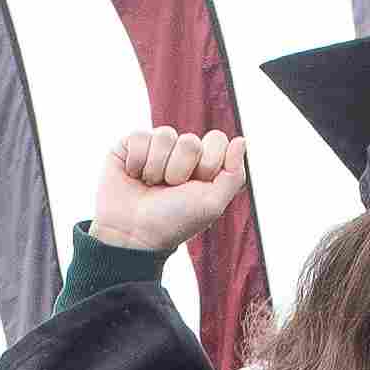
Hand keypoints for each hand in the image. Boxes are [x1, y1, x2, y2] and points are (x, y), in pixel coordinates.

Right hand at [93, 128, 246, 253]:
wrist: (131, 234)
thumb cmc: (172, 222)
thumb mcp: (212, 204)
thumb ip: (233, 174)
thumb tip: (241, 139)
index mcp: (203, 163)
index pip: (217, 139)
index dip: (208, 164)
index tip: (195, 187)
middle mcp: (180, 153)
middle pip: (191, 141)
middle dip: (180, 171)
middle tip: (169, 190)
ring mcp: (155, 147)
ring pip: (164, 135)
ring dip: (156, 168)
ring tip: (149, 186)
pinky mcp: (128, 146)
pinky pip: (139, 135)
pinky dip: (136, 162)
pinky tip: (133, 176)